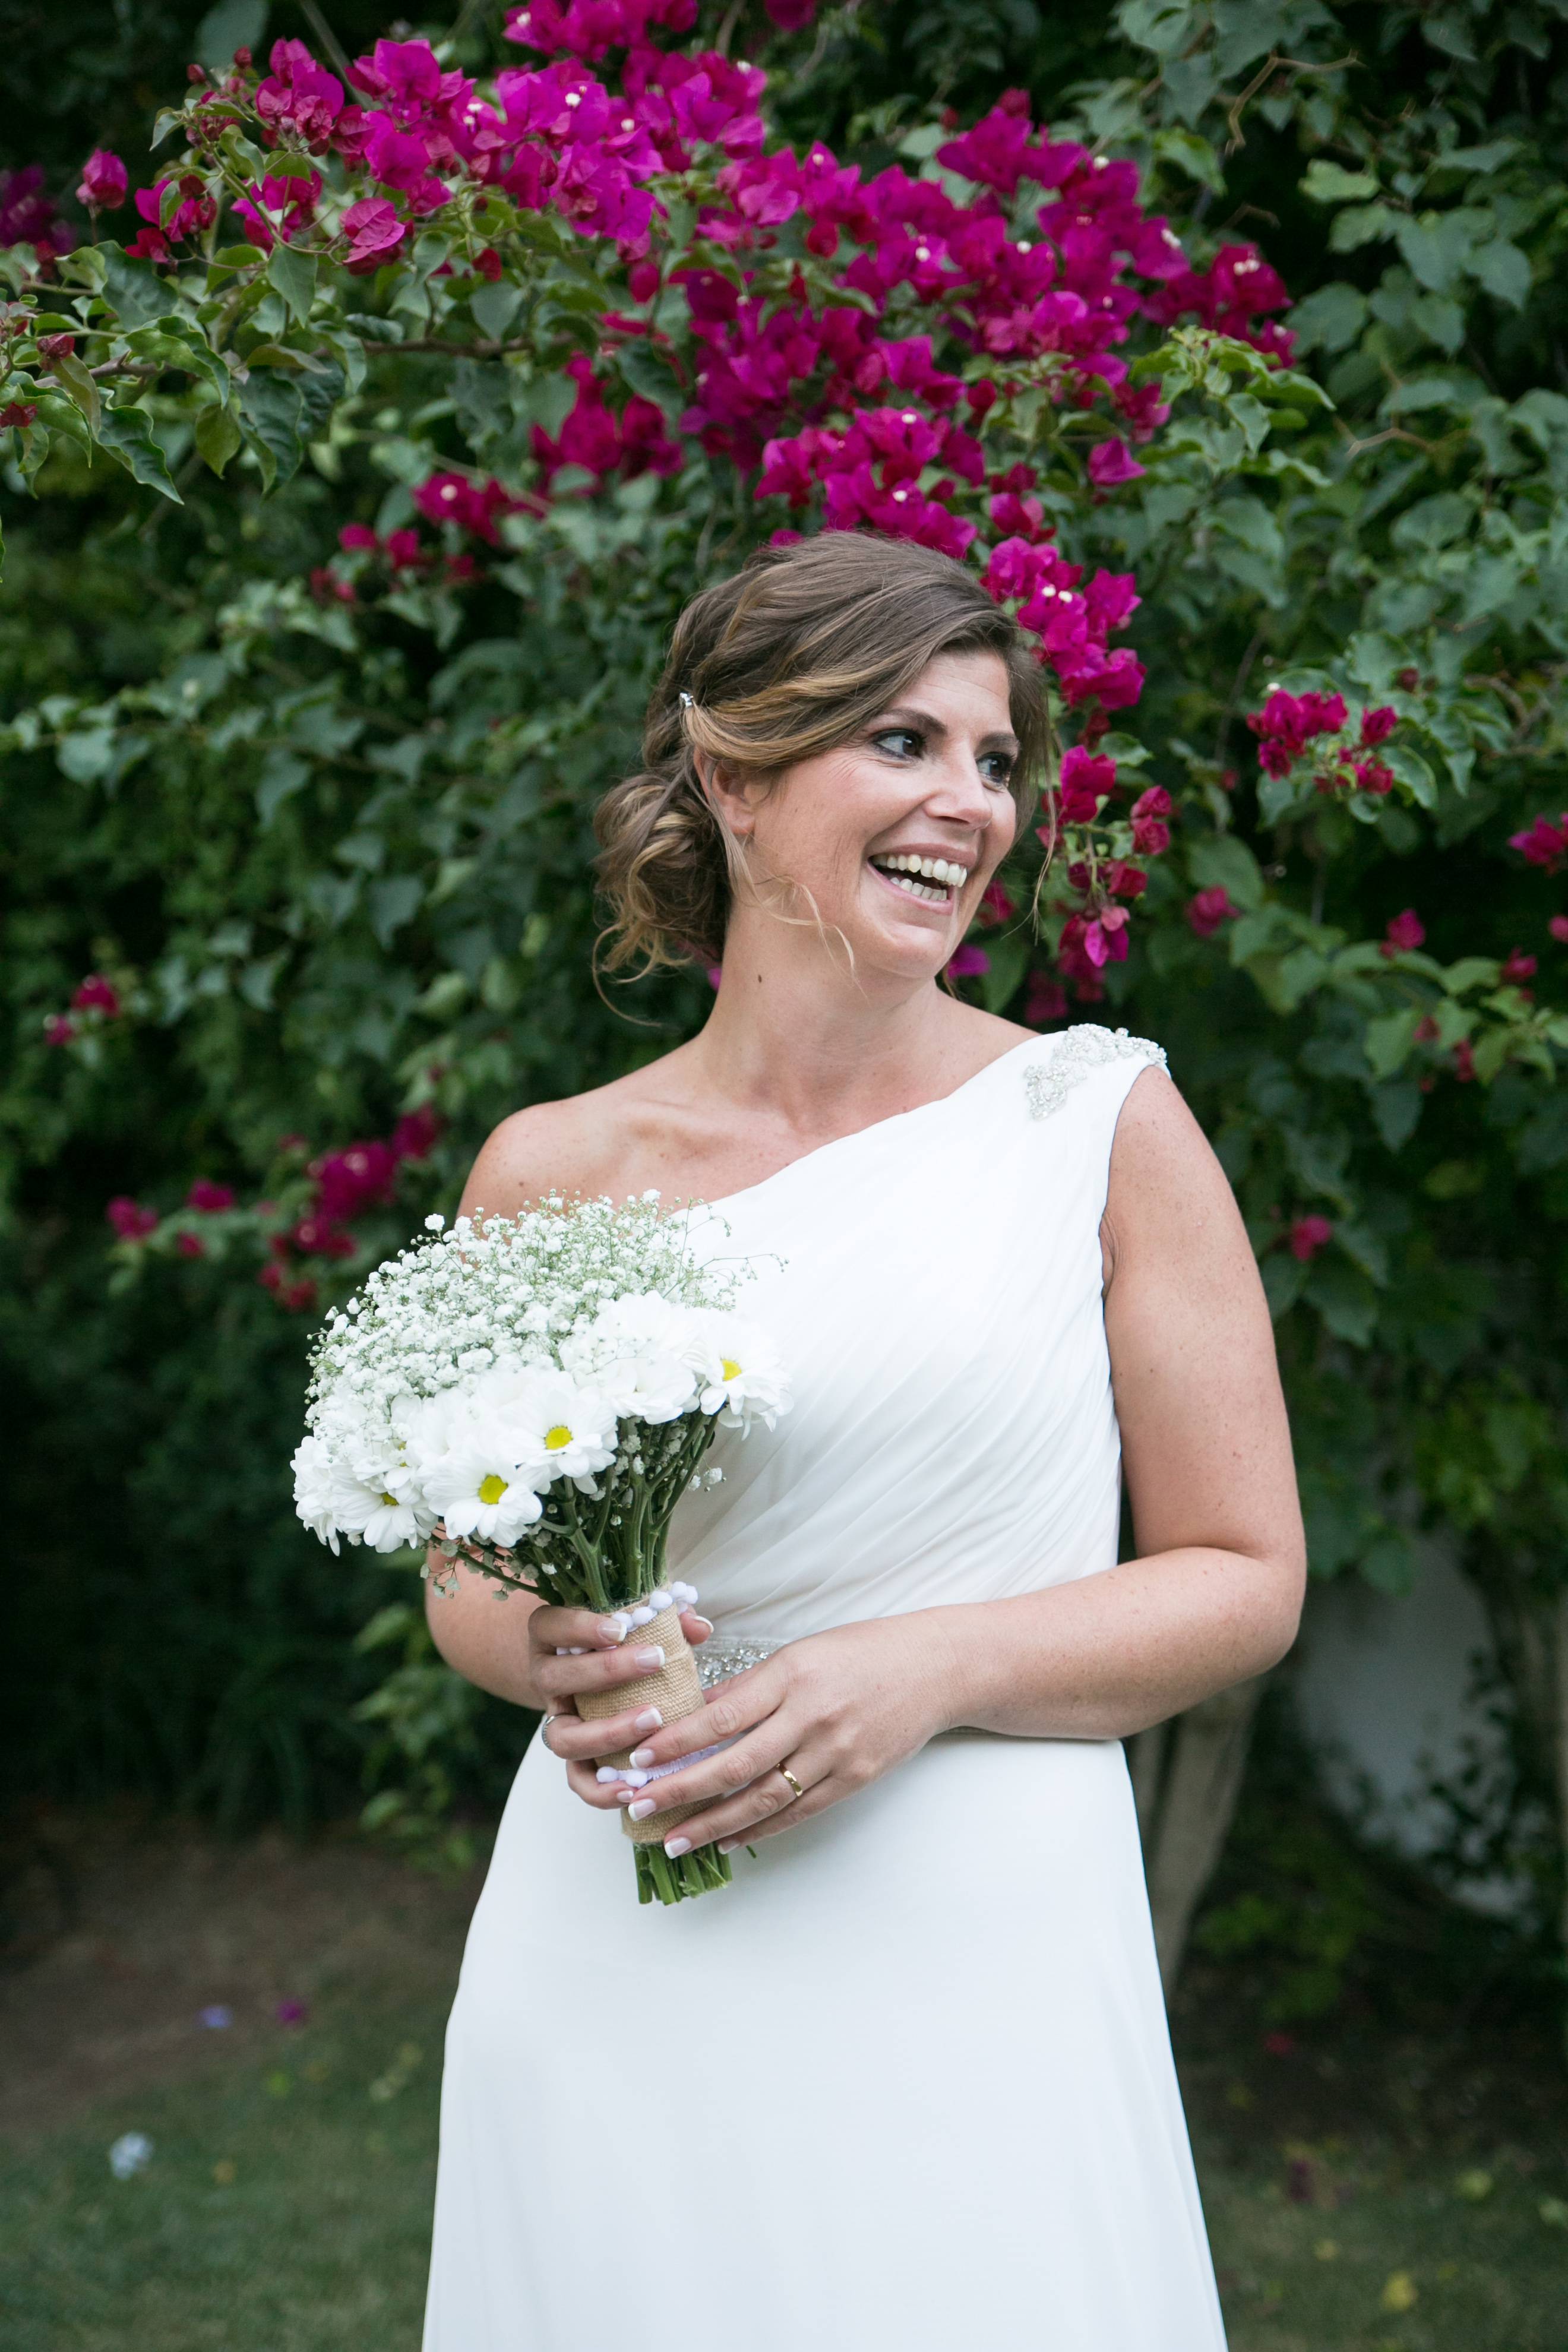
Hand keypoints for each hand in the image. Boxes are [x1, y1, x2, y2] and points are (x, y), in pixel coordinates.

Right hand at [528, 1602, 713, 1805]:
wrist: (591, 1669)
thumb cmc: (622, 1639)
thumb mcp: (638, 1620)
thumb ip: (666, 1618)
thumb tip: (698, 1627)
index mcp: (551, 1636)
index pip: (551, 1625)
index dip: (580, 1628)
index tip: (621, 1630)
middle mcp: (546, 1678)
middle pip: (555, 1678)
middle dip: (605, 1671)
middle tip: (654, 1662)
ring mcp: (557, 1720)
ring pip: (562, 1737)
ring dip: (607, 1732)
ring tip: (652, 1721)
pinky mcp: (574, 1756)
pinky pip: (577, 1780)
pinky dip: (600, 1789)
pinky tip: (633, 1787)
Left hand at [555, 1612, 954, 1853]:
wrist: (935, 1669)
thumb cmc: (862, 1653)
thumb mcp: (801, 1653)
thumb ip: (749, 1686)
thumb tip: (695, 1713)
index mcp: (792, 1675)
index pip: (722, 1715)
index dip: (677, 1742)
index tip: (639, 1760)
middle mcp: (812, 1715)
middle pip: (735, 1763)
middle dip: (681, 1790)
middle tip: (639, 1808)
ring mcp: (835, 1752)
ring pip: (763, 1798)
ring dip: (712, 1823)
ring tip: (673, 1838)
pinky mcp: (854, 1778)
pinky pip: (798, 1812)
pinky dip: (759, 1829)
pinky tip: (728, 1839)